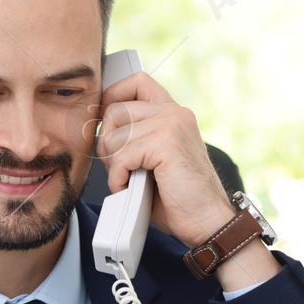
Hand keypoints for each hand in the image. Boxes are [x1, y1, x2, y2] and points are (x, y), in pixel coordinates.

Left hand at [95, 71, 280, 289]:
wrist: (207, 221)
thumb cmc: (178, 198)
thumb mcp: (153, 159)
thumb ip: (134, 138)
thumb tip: (95, 130)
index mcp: (172, 113)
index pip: (136, 81)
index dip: (112, 98)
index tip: (107, 127)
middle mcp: (174, 113)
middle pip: (114, 110)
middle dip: (107, 143)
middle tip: (120, 168)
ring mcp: (171, 124)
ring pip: (114, 135)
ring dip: (113, 164)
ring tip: (129, 180)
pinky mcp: (166, 143)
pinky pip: (122, 155)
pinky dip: (118, 178)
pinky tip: (130, 188)